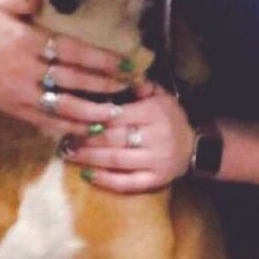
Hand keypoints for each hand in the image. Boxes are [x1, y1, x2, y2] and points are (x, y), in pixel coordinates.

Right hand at [0, 0, 131, 139]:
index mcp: (26, 41)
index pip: (71, 51)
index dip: (100, 59)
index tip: (126, 64)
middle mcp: (25, 69)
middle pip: (73, 80)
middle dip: (105, 86)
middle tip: (132, 89)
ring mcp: (19, 93)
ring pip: (61, 106)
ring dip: (91, 112)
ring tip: (116, 115)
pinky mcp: (13, 108)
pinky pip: (44, 121)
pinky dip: (66, 126)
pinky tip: (86, 130)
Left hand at [60, 82, 195, 192]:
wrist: (195, 146)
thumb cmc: (170, 117)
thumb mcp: (161, 95)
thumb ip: (140, 86)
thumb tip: (117, 76)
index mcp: (155, 112)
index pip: (117, 114)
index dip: (92, 116)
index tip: (70, 115)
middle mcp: (157, 137)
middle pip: (113, 137)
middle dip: (85, 138)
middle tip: (63, 137)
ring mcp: (156, 161)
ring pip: (116, 160)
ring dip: (89, 158)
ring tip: (68, 153)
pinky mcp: (156, 181)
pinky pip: (127, 183)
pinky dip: (106, 180)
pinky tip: (87, 175)